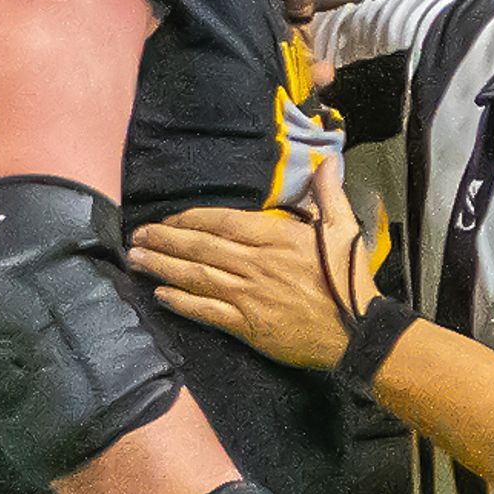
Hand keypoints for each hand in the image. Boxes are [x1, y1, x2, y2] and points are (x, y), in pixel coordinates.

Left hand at [131, 197, 375, 370]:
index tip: (169, 217)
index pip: (222, 221)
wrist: (357, 331)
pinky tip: (161, 294)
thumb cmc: (349, 279)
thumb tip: (327, 162)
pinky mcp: (247, 326)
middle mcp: (256, 263)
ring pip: (196, 276)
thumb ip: (328, 193)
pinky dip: (181, 302)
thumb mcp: (345, 229)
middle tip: (137, 235)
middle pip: (200, 246)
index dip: (190, 218)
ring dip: (163, 266)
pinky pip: (207, 311)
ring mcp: (248, 296)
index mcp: (276, 237)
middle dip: (165, 239)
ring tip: (136, 258)